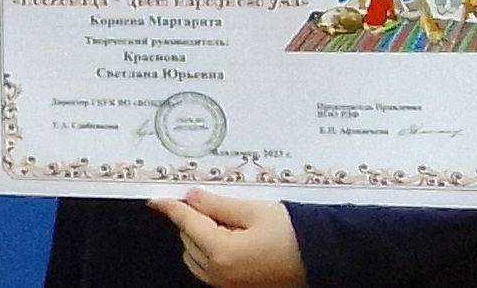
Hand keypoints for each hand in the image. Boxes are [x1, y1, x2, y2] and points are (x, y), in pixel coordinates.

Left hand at [148, 189, 305, 287]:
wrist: (321, 260)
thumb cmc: (292, 233)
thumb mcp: (253, 209)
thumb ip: (218, 205)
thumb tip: (192, 198)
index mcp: (222, 252)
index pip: (187, 223)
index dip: (170, 208)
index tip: (156, 199)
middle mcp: (220, 274)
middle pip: (188, 240)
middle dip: (192, 218)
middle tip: (208, 200)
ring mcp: (227, 285)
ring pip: (195, 256)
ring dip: (199, 236)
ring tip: (223, 219)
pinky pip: (209, 268)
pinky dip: (209, 251)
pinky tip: (227, 235)